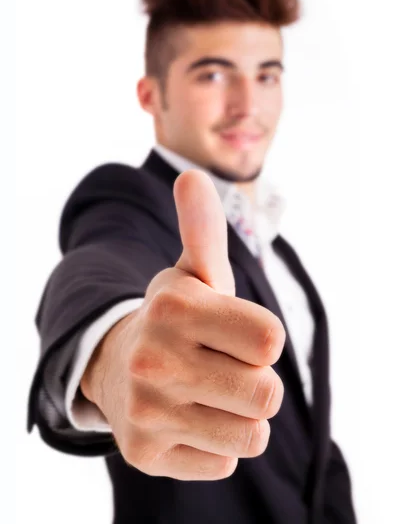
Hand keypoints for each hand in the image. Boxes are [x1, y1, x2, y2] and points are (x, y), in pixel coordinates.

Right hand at [81, 170, 284, 480]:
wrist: (115, 366)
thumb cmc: (173, 319)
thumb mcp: (192, 273)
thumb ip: (203, 229)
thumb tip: (192, 177)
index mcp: (175, 307)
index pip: (271, 339)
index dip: (262, 338)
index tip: (237, 334)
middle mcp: (155, 359)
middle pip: (267, 393)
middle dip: (255, 381)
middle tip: (223, 368)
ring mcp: (147, 411)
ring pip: (251, 435)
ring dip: (240, 416)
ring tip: (208, 395)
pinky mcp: (145, 454)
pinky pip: (224, 463)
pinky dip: (214, 444)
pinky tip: (186, 421)